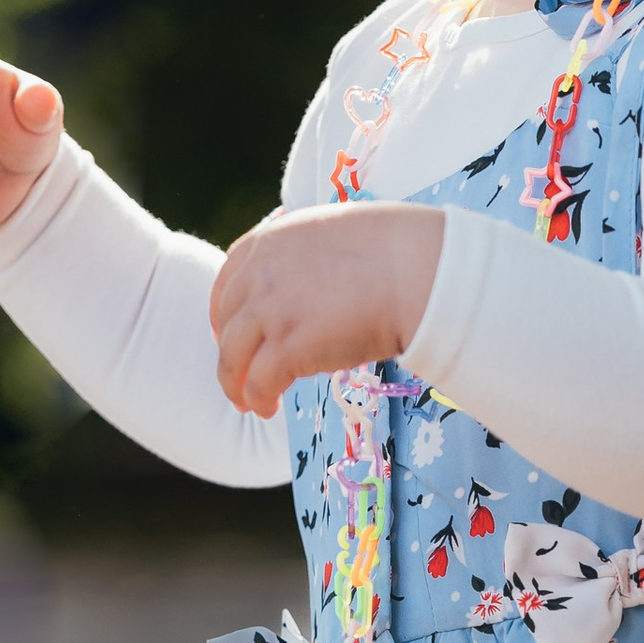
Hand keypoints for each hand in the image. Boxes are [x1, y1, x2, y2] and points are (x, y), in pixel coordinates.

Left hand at [209, 205, 445, 415]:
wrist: (418, 272)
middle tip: (238, 373)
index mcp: (271, 240)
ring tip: (248, 402)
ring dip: (235, 384)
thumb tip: (314, 280)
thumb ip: (310, 256)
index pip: (229, 280)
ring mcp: (271, 310)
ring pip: (233, 357)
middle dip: (229, 351)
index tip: (231, 332)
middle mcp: (261, 273)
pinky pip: (258, 382)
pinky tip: (267, 408)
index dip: (225, 312)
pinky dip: (257, 399)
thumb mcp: (336, 234)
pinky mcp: (287, 347)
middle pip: (227, 322)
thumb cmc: (398, 250)